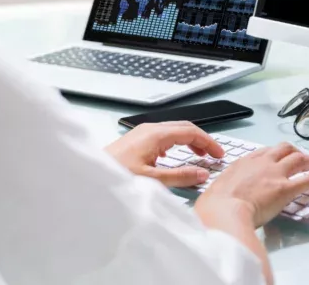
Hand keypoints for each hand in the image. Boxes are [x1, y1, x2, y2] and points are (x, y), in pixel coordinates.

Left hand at [104, 121, 224, 188]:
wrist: (90, 175)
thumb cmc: (114, 174)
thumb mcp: (152, 180)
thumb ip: (179, 177)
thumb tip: (201, 174)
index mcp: (155, 134)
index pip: (191, 131)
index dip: (208, 142)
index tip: (218, 155)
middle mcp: (149, 129)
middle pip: (183, 128)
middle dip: (201, 140)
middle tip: (213, 155)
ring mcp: (141, 133)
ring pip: (173, 131)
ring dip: (189, 141)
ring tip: (198, 156)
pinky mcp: (136, 140)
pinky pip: (162, 137)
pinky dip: (176, 144)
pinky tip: (174, 156)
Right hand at [196, 142, 308, 227]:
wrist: (222, 212)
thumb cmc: (214, 207)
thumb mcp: (215, 193)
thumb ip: (223, 192)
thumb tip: (219, 201)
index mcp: (243, 163)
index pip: (263, 152)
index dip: (274, 154)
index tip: (278, 157)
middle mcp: (261, 163)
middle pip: (284, 149)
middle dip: (295, 152)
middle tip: (302, 158)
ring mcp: (275, 174)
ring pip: (299, 158)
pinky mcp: (286, 188)